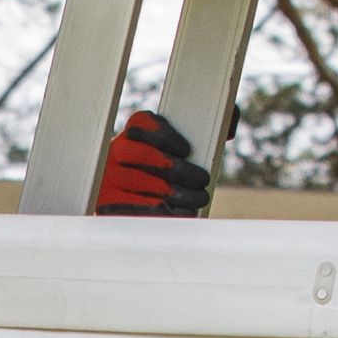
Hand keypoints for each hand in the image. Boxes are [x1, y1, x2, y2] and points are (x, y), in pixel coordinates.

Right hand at [93, 108, 212, 219]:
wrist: (142, 199)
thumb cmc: (176, 169)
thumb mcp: (192, 145)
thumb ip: (213, 128)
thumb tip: (230, 125)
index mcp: (135, 130)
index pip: (142, 123)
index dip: (164, 136)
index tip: (187, 150)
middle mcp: (116, 151)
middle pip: (142, 155)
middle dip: (178, 170)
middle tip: (202, 180)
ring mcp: (109, 179)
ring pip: (140, 183)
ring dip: (175, 194)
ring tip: (198, 199)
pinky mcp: (108, 205)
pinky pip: (133, 210)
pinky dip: (162, 213)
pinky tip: (184, 214)